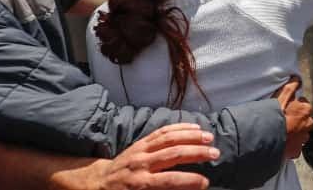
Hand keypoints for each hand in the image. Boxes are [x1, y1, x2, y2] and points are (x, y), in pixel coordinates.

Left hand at [80, 123, 218, 189]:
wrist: (97, 184)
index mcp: (140, 184)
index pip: (170, 180)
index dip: (190, 181)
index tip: (205, 182)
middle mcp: (141, 164)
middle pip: (173, 154)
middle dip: (196, 153)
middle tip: (215, 154)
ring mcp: (140, 150)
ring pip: (169, 138)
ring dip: (191, 136)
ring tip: (209, 137)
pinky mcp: (141, 142)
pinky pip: (161, 131)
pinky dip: (179, 127)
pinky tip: (194, 127)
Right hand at [273, 77, 312, 159]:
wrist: (267, 136)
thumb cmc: (274, 116)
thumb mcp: (282, 96)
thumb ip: (291, 86)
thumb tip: (297, 78)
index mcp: (305, 110)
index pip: (305, 105)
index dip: (296, 106)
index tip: (289, 108)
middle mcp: (307, 125)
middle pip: (306, 121)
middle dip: (299, 121)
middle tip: (287, 121)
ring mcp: (302, 139)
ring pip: (302, 135)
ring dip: (296, 133)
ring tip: (284, 132)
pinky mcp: (296, 151)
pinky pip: (295, 148)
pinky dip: (291, 146)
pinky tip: (283, 143)